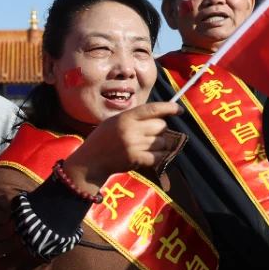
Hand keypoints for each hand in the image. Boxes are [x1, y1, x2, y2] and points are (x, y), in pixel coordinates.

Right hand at [61, 102, 183, 192]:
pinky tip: (149, 156)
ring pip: (163, 142)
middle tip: (148, 135)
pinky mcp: (136, 159)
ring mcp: (134, 145)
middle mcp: (130, 130)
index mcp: (125, 118)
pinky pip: (160, 156)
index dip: (169, 108)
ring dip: (158, 145)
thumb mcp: (114, 121)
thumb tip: (160, 115)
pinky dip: (159, 157)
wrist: (90, 161)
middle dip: (159, 130)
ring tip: (145, 147)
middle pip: (161, 126)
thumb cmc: (103, 139)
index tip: (179, 110)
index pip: (153, 109)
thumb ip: (134, 117)